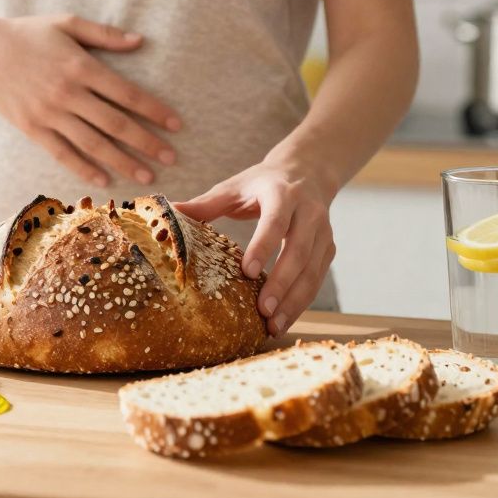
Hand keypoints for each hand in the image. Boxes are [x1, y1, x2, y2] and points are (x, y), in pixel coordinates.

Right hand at [0, 14, 180, 186]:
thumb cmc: (29, 33)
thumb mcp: (68, 23)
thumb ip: (105, 34)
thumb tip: (141, 41)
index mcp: (81, 65)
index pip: (127, 94)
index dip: (154, 110)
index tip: (176, 125)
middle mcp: (68, 92)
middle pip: (115, 124)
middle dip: (147, 142)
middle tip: (172, 157)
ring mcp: (49, 113)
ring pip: (93, 144)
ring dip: (122, 162)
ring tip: (147, 176)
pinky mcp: (32, 128)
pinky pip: (62, 153)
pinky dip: (84, 168)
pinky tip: (104, 180)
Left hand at [174, 158, 337, 336]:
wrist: (307, 171)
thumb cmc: (262, 183)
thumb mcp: (234, 187)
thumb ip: (205, 203)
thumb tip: (169, 211)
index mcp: (282, 193)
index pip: (275, 221)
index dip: (263, 246)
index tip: (247, 272)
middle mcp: (308, 213)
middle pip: (298, 251)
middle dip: (282, 283)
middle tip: (262, 310)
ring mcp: (323, 233)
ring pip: (312, 271)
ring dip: (294, 301)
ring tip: (274, 326)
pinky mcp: (328, 249)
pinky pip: (317, 279)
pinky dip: (302, 302)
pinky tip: (285, 319)